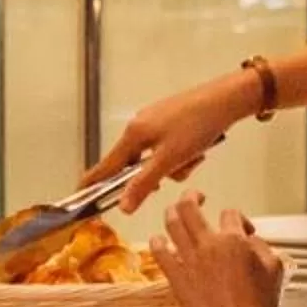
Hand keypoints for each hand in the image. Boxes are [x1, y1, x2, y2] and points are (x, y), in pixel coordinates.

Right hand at [87, 76, 250, 211]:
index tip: (80, 194)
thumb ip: (144, 184)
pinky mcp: (171, 120)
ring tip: (194, 155)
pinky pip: (169, 148)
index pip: (106, 165)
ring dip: (175, 165)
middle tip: (174, 170)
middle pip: (135, 164)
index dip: (94, 183)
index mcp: (133, 134)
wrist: (227, 99)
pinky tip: (198, 148)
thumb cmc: (198, 125)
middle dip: (157, 174)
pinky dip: (182, 155)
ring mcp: (155, 121)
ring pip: (156, 158)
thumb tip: (123, 207)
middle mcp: (140, 125)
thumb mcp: (169, 160)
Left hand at [150, 194, 286, 306]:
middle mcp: (209, 245)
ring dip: (171, 212)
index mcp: (234, 240)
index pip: (230, 213)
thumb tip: (250, 240)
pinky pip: (159, 253)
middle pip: (190, 207)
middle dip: (191, 196)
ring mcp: (190, 260)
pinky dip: (157, 242)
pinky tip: (158, 240)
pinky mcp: (177, 277)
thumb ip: (261, 246)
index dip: (237, 218)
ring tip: (173, 211)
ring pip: (172, 224)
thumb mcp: (274, 267)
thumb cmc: (258, 304)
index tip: (240, 228)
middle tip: (194, 197)